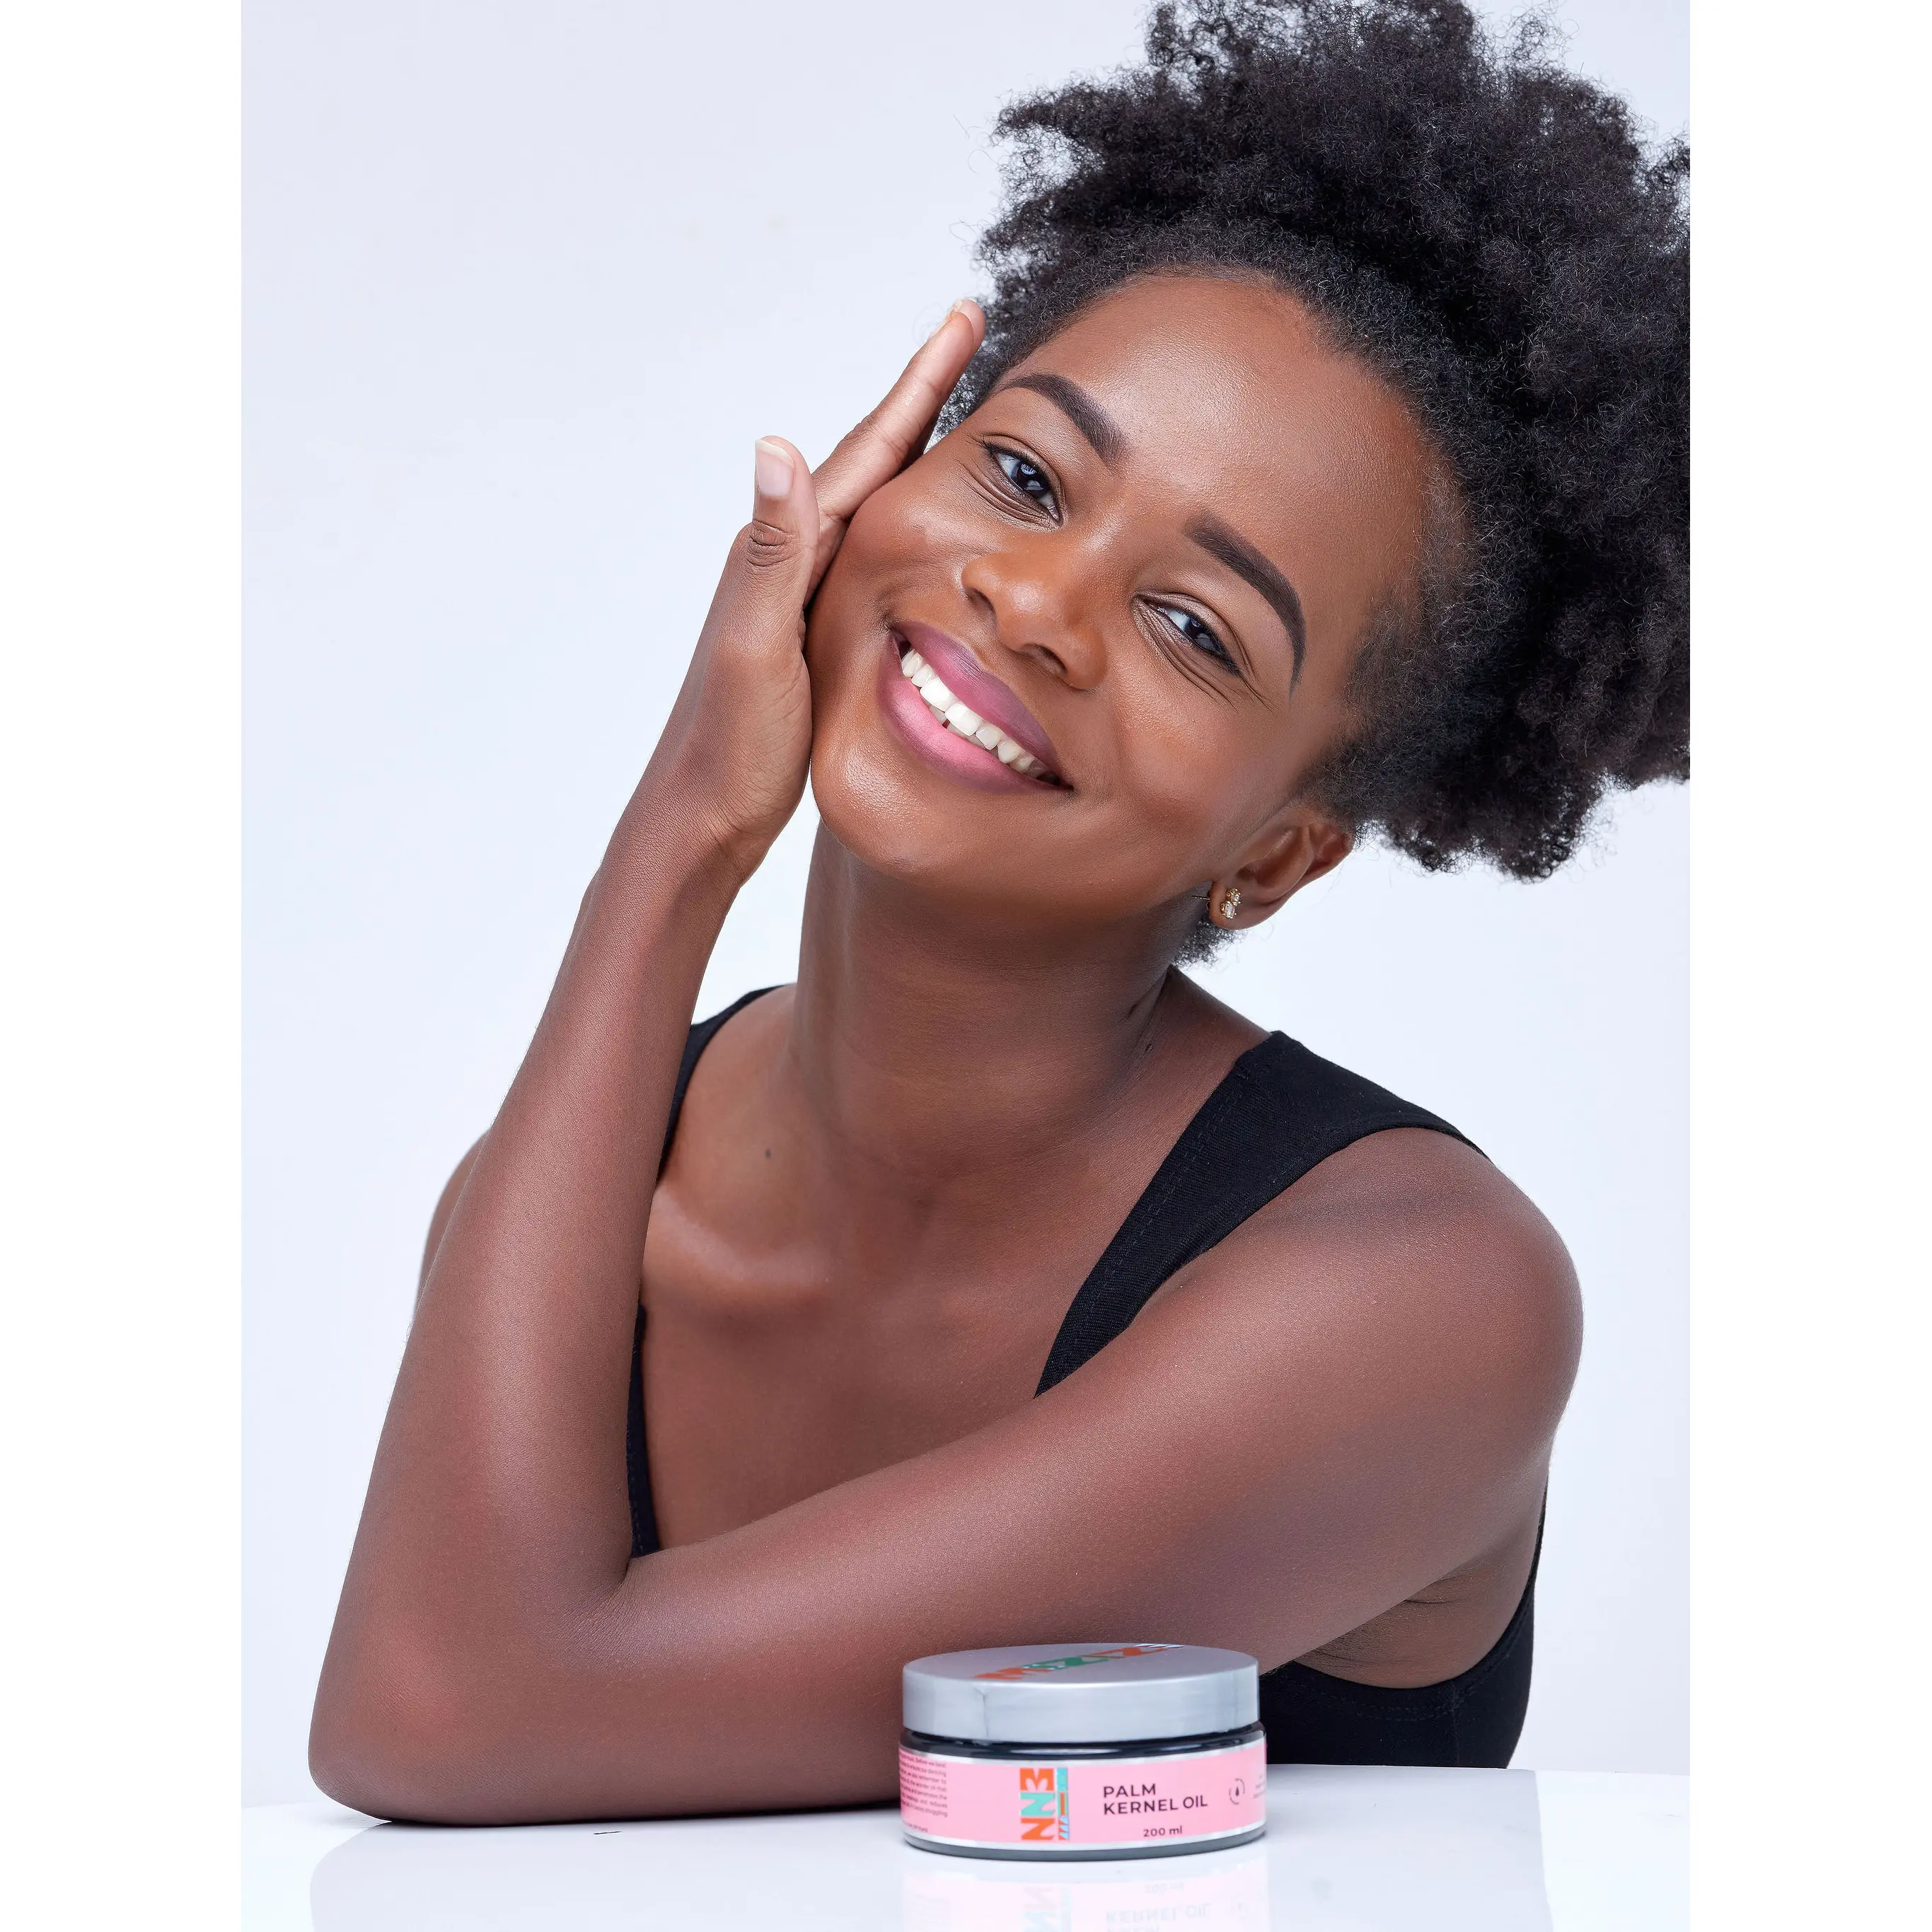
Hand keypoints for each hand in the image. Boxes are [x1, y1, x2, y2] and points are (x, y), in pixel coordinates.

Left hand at [640, 299, 985, 872]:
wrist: (702, 816)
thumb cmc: (729, 745)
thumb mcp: (755, 648)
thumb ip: (770, 554)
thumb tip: (775, 448)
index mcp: (784, 550)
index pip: (866, 450)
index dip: (918, 384)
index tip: (961, 318)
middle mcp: (790, 557)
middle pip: (874, 459)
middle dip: (926, 396)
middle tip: (971, 332)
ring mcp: (801, 593)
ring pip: (878, 503)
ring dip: (921, 451)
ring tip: (966, 410)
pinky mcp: (814, 630)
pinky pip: (875, 555)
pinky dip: (909, 521)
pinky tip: (926, 528)